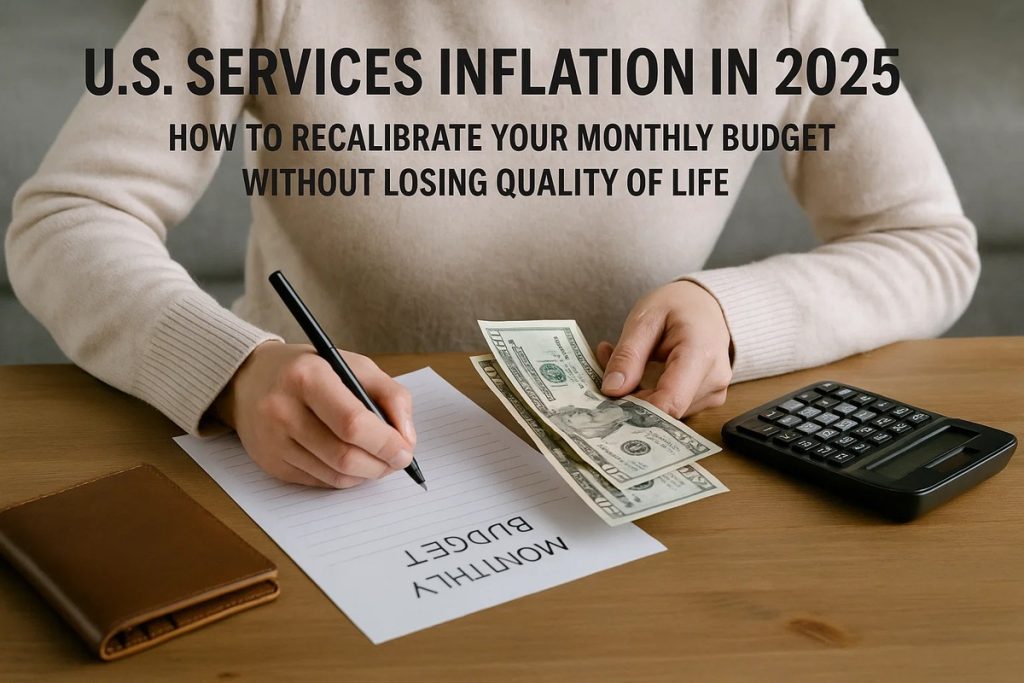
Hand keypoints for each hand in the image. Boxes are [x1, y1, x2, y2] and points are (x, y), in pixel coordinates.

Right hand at [212, 342, 415, 487]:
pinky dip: (345, 477)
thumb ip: (390, 395)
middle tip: (398, 460)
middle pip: (344, 455)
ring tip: (378, 460)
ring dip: (366, 474)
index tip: (405, 450)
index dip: (385, 442)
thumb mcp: (354, 365)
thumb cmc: (312, 370)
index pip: (352, 422)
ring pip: (334, 475)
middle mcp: (283, 410)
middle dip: (381, 464)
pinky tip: (352, 462)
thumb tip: (407, 438)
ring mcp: (273, 440)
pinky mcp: (271, 463)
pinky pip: (320, 481)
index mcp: (307, 376)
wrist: (250, 380)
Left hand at [597, 280, 732, 416]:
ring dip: (637, 392)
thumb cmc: (678, 305)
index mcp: (700, 355)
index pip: (669, 403)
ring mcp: (714, 393)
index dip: (635, 410)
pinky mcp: (708, 399)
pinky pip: (671, 406)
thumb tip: (612, 390)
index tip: (608, 398)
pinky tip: (641, 369)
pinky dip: (649, 392)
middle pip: (663, 409)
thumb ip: (628, 355)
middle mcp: (714, 380)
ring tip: (625, 358)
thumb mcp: (645, 318)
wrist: (705, 303)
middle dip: (630, 393)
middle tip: (607, 360)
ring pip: (664, 410)